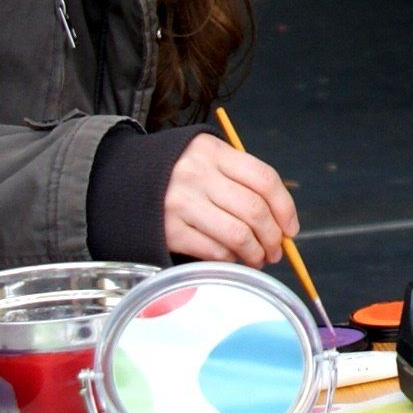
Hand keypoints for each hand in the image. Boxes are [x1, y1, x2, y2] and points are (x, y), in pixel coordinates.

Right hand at [162, 132, 299, 265]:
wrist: (120, 180)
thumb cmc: (177, 173)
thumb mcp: (206, 160)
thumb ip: (240, 181)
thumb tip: (281, 222)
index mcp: (213, 152)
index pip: (265, 179)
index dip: (285, 208)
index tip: (291, 229)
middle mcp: (198, 175)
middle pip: (254, 210)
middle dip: (273, 237)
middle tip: (276, 250)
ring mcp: (181, 203)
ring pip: (238, 235)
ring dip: (255, 253)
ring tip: (258, 258)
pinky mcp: (169, 230)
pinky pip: (214, 251)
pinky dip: (230, 260)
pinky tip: (231, 259)